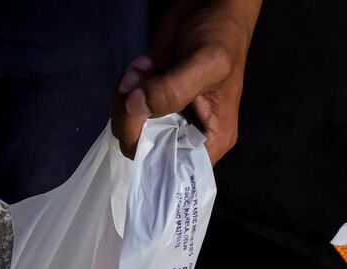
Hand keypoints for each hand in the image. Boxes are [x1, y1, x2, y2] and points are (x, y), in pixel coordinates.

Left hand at [111, 0, 260, 164]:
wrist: (210, 5)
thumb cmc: (222, 36)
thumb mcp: (206, 63)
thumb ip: (172, 91)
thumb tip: (134, 108)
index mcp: (209, 140)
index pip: (172, 173)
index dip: (149, 161)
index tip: (139, 130)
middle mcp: (185, 135)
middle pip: (141, 151)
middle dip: (131, 119)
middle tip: (139, 82)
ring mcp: (164, 117)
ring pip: (127, 128)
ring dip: (126, 97)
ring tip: (144, 68)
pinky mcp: (149, 99)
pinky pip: (124, 107)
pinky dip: (126, 86)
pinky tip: (143, 65)